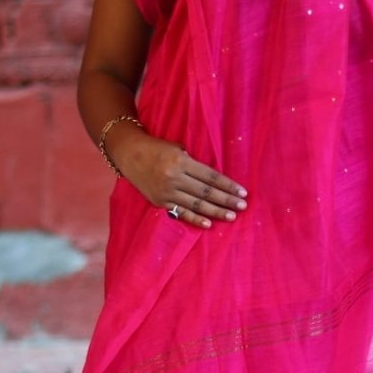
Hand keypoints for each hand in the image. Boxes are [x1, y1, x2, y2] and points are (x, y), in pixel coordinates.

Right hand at [111, 129, 247, 229]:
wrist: (129, 154)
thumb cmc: (158, 148)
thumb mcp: (177, 148)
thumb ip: (194, 164)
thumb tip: (214, 180)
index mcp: (181, 161)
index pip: (210, 176)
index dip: (228, 185)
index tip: (242, 191)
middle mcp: (174, 178)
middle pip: (206, 192)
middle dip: (226, 199)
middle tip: (243, 206)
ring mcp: (167, 192)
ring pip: (196, 204)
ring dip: (216, 211)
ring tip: (232, 216)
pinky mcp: (160, 202)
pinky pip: (180, 213)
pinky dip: (195, 219)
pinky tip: (208, 224)